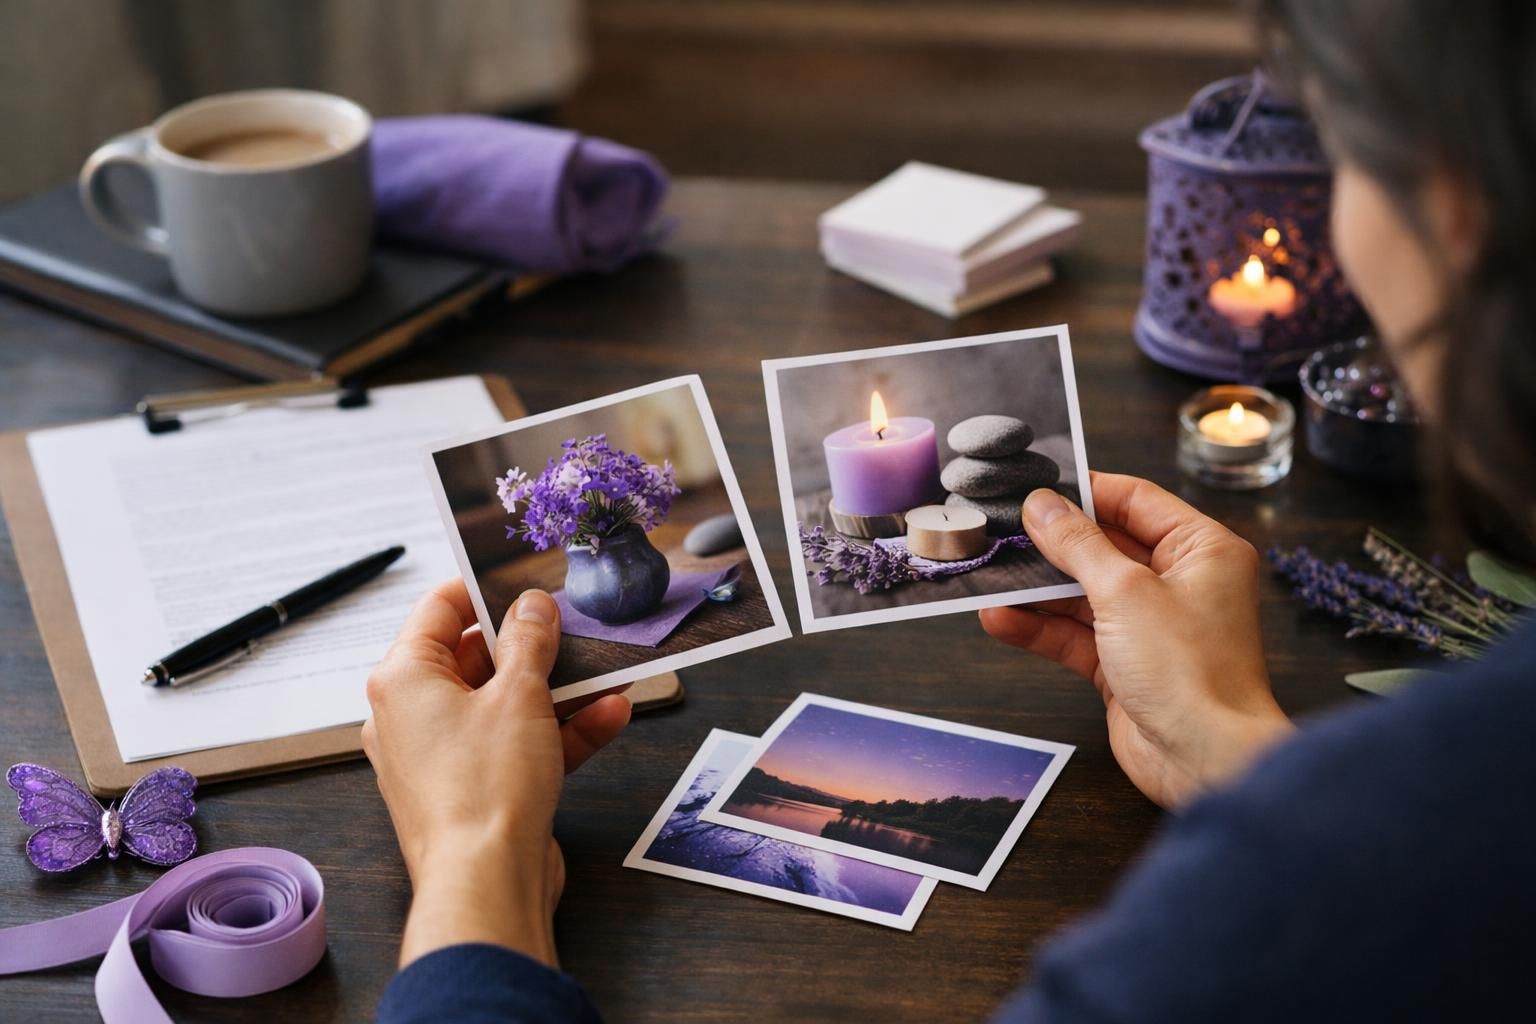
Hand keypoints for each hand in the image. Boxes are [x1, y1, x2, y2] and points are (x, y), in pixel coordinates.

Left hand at [362, 580, 630, 968]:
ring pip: (504, 705)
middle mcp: (412, 715)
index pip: (438, 610)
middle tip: (574, 628)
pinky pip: (516, 745)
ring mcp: (443, 755)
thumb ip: (530, 641)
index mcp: (404, 679)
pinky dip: (558, 732)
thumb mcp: (520, 694)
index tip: (523, 581)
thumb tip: (532, 607)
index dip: (483, 590)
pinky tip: (609, 717)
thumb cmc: (485, 790)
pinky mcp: (475, 788)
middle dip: (534, 646)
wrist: (488, 881)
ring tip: (606, 673)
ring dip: (558, 690)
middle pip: (476, 659)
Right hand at [980, 473, 1292, 809]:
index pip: (1135, 501)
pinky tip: (1000, 620)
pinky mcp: (1124, 664)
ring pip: (1082, 594)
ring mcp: (1150, 625)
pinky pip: (1075, 635)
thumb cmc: (1190, 671)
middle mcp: (1179, 582)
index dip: (1084, 493)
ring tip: (989, 578)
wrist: (1204, 759)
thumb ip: (1078, 545)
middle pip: (1103, 547)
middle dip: (1051, 545)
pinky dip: (1040, 628)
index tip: (1035, 489)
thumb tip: (1042, 505)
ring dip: (1037, 591)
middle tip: (1001, 532)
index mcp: (1201, 550)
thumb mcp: (1124, 592)